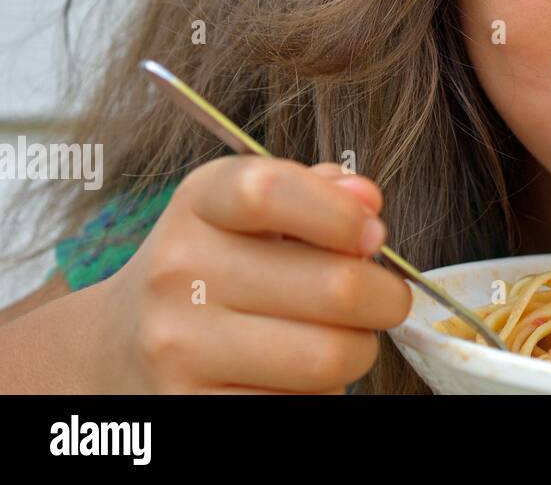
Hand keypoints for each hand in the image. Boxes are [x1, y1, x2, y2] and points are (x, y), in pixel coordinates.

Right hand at [92, 156, 412, 392]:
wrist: (116, 345)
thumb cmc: (213, 266)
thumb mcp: (250, 211)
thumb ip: (316, 192)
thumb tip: (366, 199)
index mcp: (199, 204)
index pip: (268, 192)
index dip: (340, 214)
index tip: (373, 235)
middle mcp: (179, 272)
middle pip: (334, 288)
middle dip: (385, 297)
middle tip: (384, 299)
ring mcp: (178, 346)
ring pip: (328, 357)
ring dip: (360, 350)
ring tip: (346, 338)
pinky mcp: (190, 408)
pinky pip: (300, 404)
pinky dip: (321, 392)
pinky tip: (302, 374)